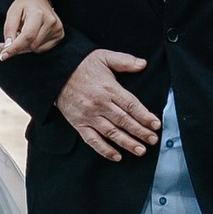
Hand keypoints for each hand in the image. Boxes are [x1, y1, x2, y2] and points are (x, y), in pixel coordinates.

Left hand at [0, 0, 63, 59]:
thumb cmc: (23, 5)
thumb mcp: (12, 13)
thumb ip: (9, 30)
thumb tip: (8, 47)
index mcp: (39, 14)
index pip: (27, 36)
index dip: (14, 48)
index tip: (3, 56)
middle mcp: (51, 22)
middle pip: (31, 45)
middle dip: (18, 47)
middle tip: (8, 42)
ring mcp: (57, 29)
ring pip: (36, 49)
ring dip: (25, 46)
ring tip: (22, 34)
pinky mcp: (60, 34)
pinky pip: (42, 48)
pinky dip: (33, 46)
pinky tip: (31, 36)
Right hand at [55, 48, 161, 162]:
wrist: (56, 71)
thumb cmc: (82, 64)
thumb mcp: (104, 57)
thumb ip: (125, 61)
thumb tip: (143, 64)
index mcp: (109, 88)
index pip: (132, 105)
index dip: (145, 116)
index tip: (156, 125)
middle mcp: (100, 104)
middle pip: (124, 121)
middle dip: (141, 132)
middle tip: (153, 140)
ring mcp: (89, 116)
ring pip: (112, 133)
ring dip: (127, 143)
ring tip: (140, 150)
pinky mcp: (79, 124)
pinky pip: (93, 140)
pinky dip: (105, 150)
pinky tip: (117, 156)